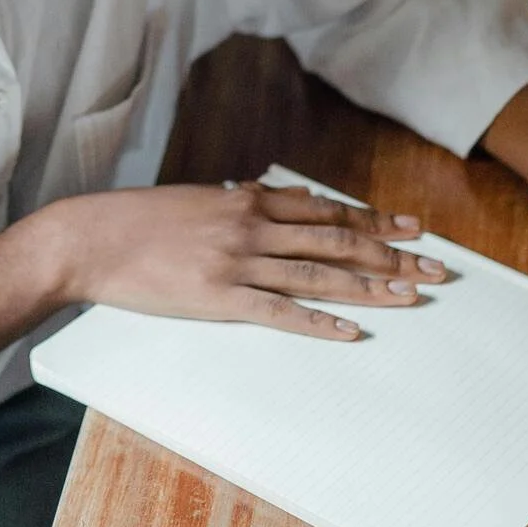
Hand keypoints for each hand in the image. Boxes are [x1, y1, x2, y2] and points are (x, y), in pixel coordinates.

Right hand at [46, 180, 447, 340]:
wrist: (91, 239)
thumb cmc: (140, 220)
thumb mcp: (200, 199)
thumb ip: (246, 199)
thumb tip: (286, 197)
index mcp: (248, 201)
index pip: (329, 212)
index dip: (377, 221)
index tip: (415, 229)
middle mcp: (252, 226)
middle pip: (338, 241)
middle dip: (392, 255)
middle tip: (435, 269)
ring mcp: (237, 262)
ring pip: (318, 274)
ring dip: (370, 286)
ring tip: (411, 297)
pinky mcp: (218, 297)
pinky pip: (278, 311)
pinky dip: (317, 320)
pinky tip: (349, 329)